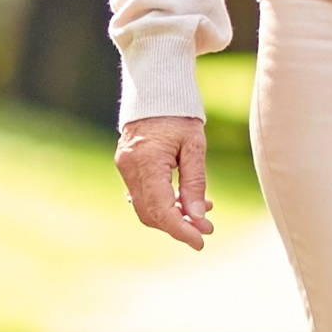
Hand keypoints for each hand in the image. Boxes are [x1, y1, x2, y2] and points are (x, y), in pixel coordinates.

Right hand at [115, 115, 212, 249]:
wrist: (155, 90)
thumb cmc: (179, 114)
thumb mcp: (194, 146)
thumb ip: (194, 183)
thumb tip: (197, 219)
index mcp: (146, 162)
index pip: (161, 210)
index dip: (181, 230)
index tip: (201, 241)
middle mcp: (130, 168)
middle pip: (150, 214)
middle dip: (178, 226)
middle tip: (206, 229)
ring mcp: (125, 167)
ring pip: (146, 207)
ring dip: (172, 215)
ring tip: (202, 212)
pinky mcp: (127, 166)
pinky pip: (143, 194)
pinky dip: (163, 203)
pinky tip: (185, 200)